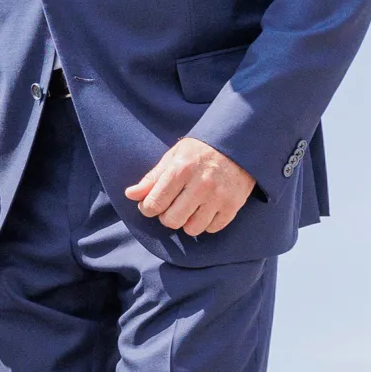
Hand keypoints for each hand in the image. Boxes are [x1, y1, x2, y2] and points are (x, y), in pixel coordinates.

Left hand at [125, 137, 254, 235]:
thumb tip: (130, 194)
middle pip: (171, 221)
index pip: (154, 204)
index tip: (151, 204)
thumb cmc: (201, 151)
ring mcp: (219, 196)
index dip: (147, 208)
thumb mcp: (174, 157)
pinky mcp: (233, 205)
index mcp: (181, 170)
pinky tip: (206, 209)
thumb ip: (152, 178)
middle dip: (167, 216)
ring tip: (190, 208)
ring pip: (192, 229)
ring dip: (187, 222)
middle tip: (172, 206)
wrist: (240, 142)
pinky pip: (212, 228)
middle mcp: (200, 184)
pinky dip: (206, 223)